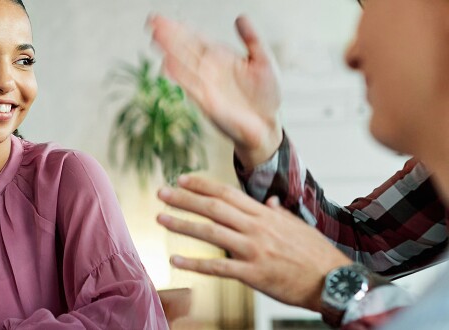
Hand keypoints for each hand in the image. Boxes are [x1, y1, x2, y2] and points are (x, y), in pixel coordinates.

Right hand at [148, 15, 282, 167]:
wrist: (267, 125)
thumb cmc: (266, 95)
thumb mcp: (264, 61)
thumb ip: (252, 38)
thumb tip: (240, 17)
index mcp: (221, 57)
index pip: (197, 39)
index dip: (182, 29)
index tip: (167, 19)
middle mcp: (210, 69)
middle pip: (186, 48)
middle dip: (170, 35)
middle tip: (153, 21)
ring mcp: (206, 85)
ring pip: (184, 64)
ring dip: (170, 51)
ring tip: (155, 37)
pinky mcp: (207, 102)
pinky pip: (190, 86)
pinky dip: (179, 76)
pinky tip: (167, 65)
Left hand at [156, 175, 351, 311]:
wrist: (333, 281)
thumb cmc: (316, 255)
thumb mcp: (298, 226)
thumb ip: (279, 213)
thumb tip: (269, 202)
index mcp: (265, 215)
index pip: (227, 193)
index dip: (202, 185)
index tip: (182, 179)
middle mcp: (256, 228)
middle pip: (214, 207)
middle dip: (184, 199)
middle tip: (162, 192)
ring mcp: (253, 250)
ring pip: (211, 232)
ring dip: (183, 224)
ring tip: (161, 218)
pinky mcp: (252, 274)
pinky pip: (217, 267)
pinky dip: (194, 263)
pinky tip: (176, 260)